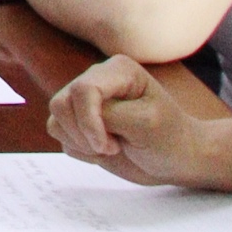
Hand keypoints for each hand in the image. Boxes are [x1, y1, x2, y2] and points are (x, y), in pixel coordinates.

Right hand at [49, 53, 216, 188]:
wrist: (176, 161)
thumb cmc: (168, 138)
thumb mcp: (145, 123)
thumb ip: (108, 115)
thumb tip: (76, 117)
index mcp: (117, 70)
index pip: (83, 89)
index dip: (88, 121)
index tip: (107, 146)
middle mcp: (96, 80)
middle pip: (61, 103)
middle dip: (82, 133)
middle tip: (112, 147)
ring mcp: (86, 101)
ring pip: (55, 118)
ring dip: (80, 142)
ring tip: (111, 148)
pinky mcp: (79, 122)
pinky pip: (59, 134)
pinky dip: (79, 149)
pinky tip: (104, 151)